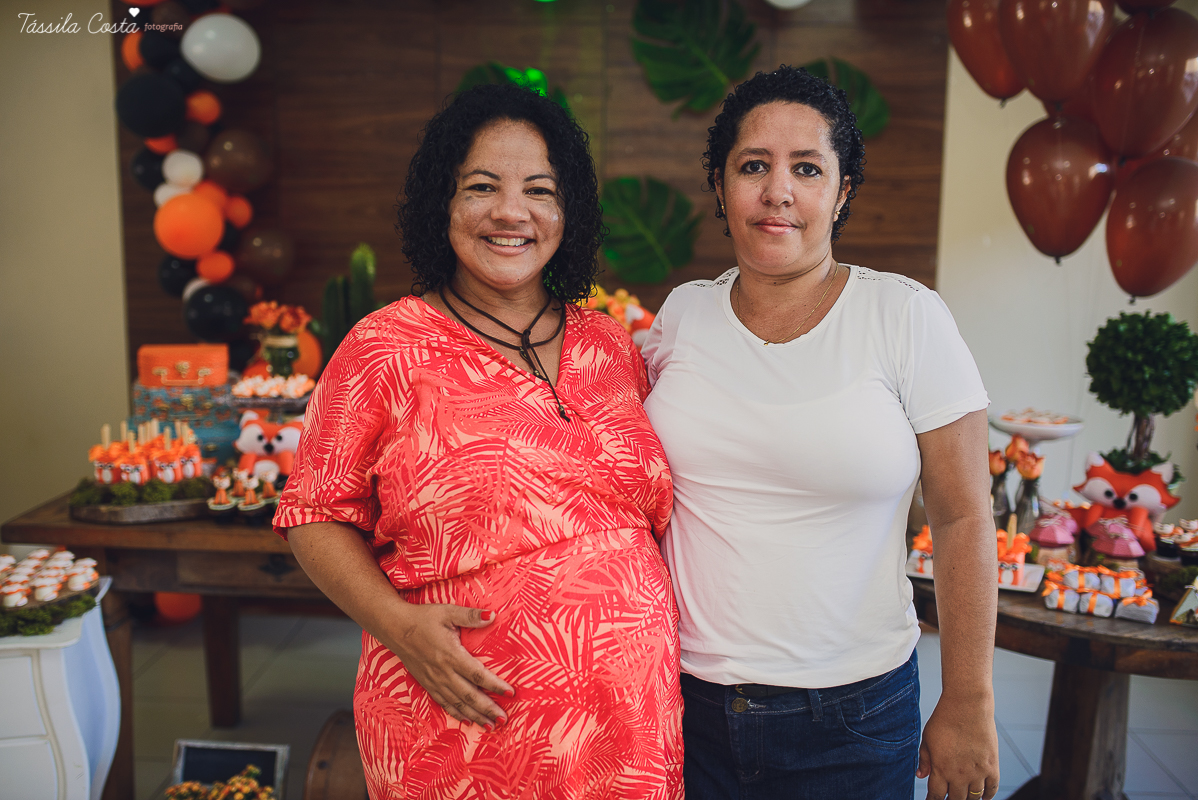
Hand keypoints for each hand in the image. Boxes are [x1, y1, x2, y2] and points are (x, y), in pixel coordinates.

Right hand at [382, 603, 513, 727]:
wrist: (395, 628)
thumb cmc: (424, 618)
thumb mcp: (448, 612)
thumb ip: (470, 616)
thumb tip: (492, 616)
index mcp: (451, 655)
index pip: (478, 675)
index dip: (495, 685)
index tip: (511, 693)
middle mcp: (444, 672)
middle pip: (470, 695)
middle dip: (488, 709)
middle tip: (504, 719)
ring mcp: (434, 680)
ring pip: (458, 703)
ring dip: (475, 716)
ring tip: (491, 726)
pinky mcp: (427, 684)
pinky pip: (444, 703)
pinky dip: (457, 713)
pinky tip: (468, 720)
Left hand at [917, 695, 999, 799]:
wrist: (967, 705)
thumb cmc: (944, 719)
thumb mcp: (927, 738)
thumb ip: (924, 759)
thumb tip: (920, 776)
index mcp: (941, 768)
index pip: (936, 796)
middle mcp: (960, 774)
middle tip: (948, 798)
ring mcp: (978, 772)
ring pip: (974, 798)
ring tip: (963, 797)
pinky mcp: (992, 766)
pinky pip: (992, 789)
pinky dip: (988, 796)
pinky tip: (983, 797)